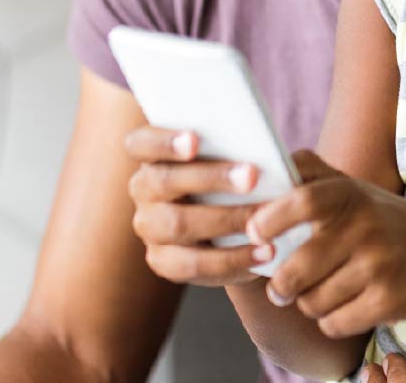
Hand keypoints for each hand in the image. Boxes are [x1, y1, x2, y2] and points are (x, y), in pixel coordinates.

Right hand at [124, 125, 270, 285]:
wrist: (235, 221)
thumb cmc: (232, 172)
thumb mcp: (228, 155)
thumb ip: (232, 147)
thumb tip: (260, 146)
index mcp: (152, 153)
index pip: (141, 142)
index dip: (164, 141)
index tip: (194, 141)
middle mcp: (143, 189)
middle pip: (164, 181)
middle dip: (211, 178)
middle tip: (251, 177)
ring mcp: (149, 227)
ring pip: (178, 224)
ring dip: (226, 220)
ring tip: (264, 219)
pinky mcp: (163, 261)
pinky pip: (193, 264)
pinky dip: (233, 258)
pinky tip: (264, 251)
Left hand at [247, 150, 405, 337]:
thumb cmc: (383, 219)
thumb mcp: (353, 187)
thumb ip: (311, 173)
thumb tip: (267, 163)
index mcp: (351, 194)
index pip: (302, 201)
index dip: (270, 218)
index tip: (253, 232)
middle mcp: (365, 226)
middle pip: (296, 269)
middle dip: (280, 284)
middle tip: (280, 286)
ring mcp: (378, 265)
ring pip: (312, 301)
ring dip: (309, 303)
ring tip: (322, 291)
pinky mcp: (388, 300)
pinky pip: (334, 323)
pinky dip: (331, 320)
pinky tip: (344, 306)